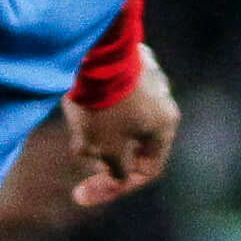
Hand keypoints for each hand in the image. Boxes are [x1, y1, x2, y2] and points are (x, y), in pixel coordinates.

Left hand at [65, 46, 178, 208]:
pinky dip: (97, 100)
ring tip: (75, 120)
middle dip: (104, 153)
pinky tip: (76, 95)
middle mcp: (164, 99)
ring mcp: (148, 75)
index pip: (146, 169)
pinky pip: (114, 89)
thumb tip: (117, 174)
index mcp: (165, 125)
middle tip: (80, 151)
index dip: (116, 187)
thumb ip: (114, 168)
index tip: (84, 191)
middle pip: (134, 141)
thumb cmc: (103, 104)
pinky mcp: (129, 57)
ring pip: (122, 114)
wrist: (94, 49)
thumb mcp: (105, 147)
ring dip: (98, 126)